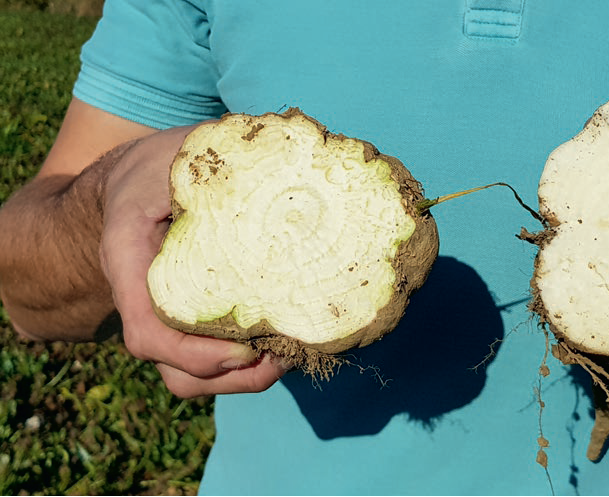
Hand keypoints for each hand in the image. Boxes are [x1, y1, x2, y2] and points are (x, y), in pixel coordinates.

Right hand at [100, 125, 287, 397]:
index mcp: (130, 261)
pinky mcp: (187, 321)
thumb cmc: (159, 165)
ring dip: (244, 378)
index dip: (196, 354)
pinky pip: (209, 363)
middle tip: (285, 354)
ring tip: (290, 352)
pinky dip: (246, 365)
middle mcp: (142, 302)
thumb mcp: (178, 157)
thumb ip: (212, 175)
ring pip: (193, 377)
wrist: (133, 178)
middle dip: (235, 377)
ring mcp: (164, 317)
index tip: (249, 348)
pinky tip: (283, 340)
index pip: (149, 333)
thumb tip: (287, 177)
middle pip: (177, 370)